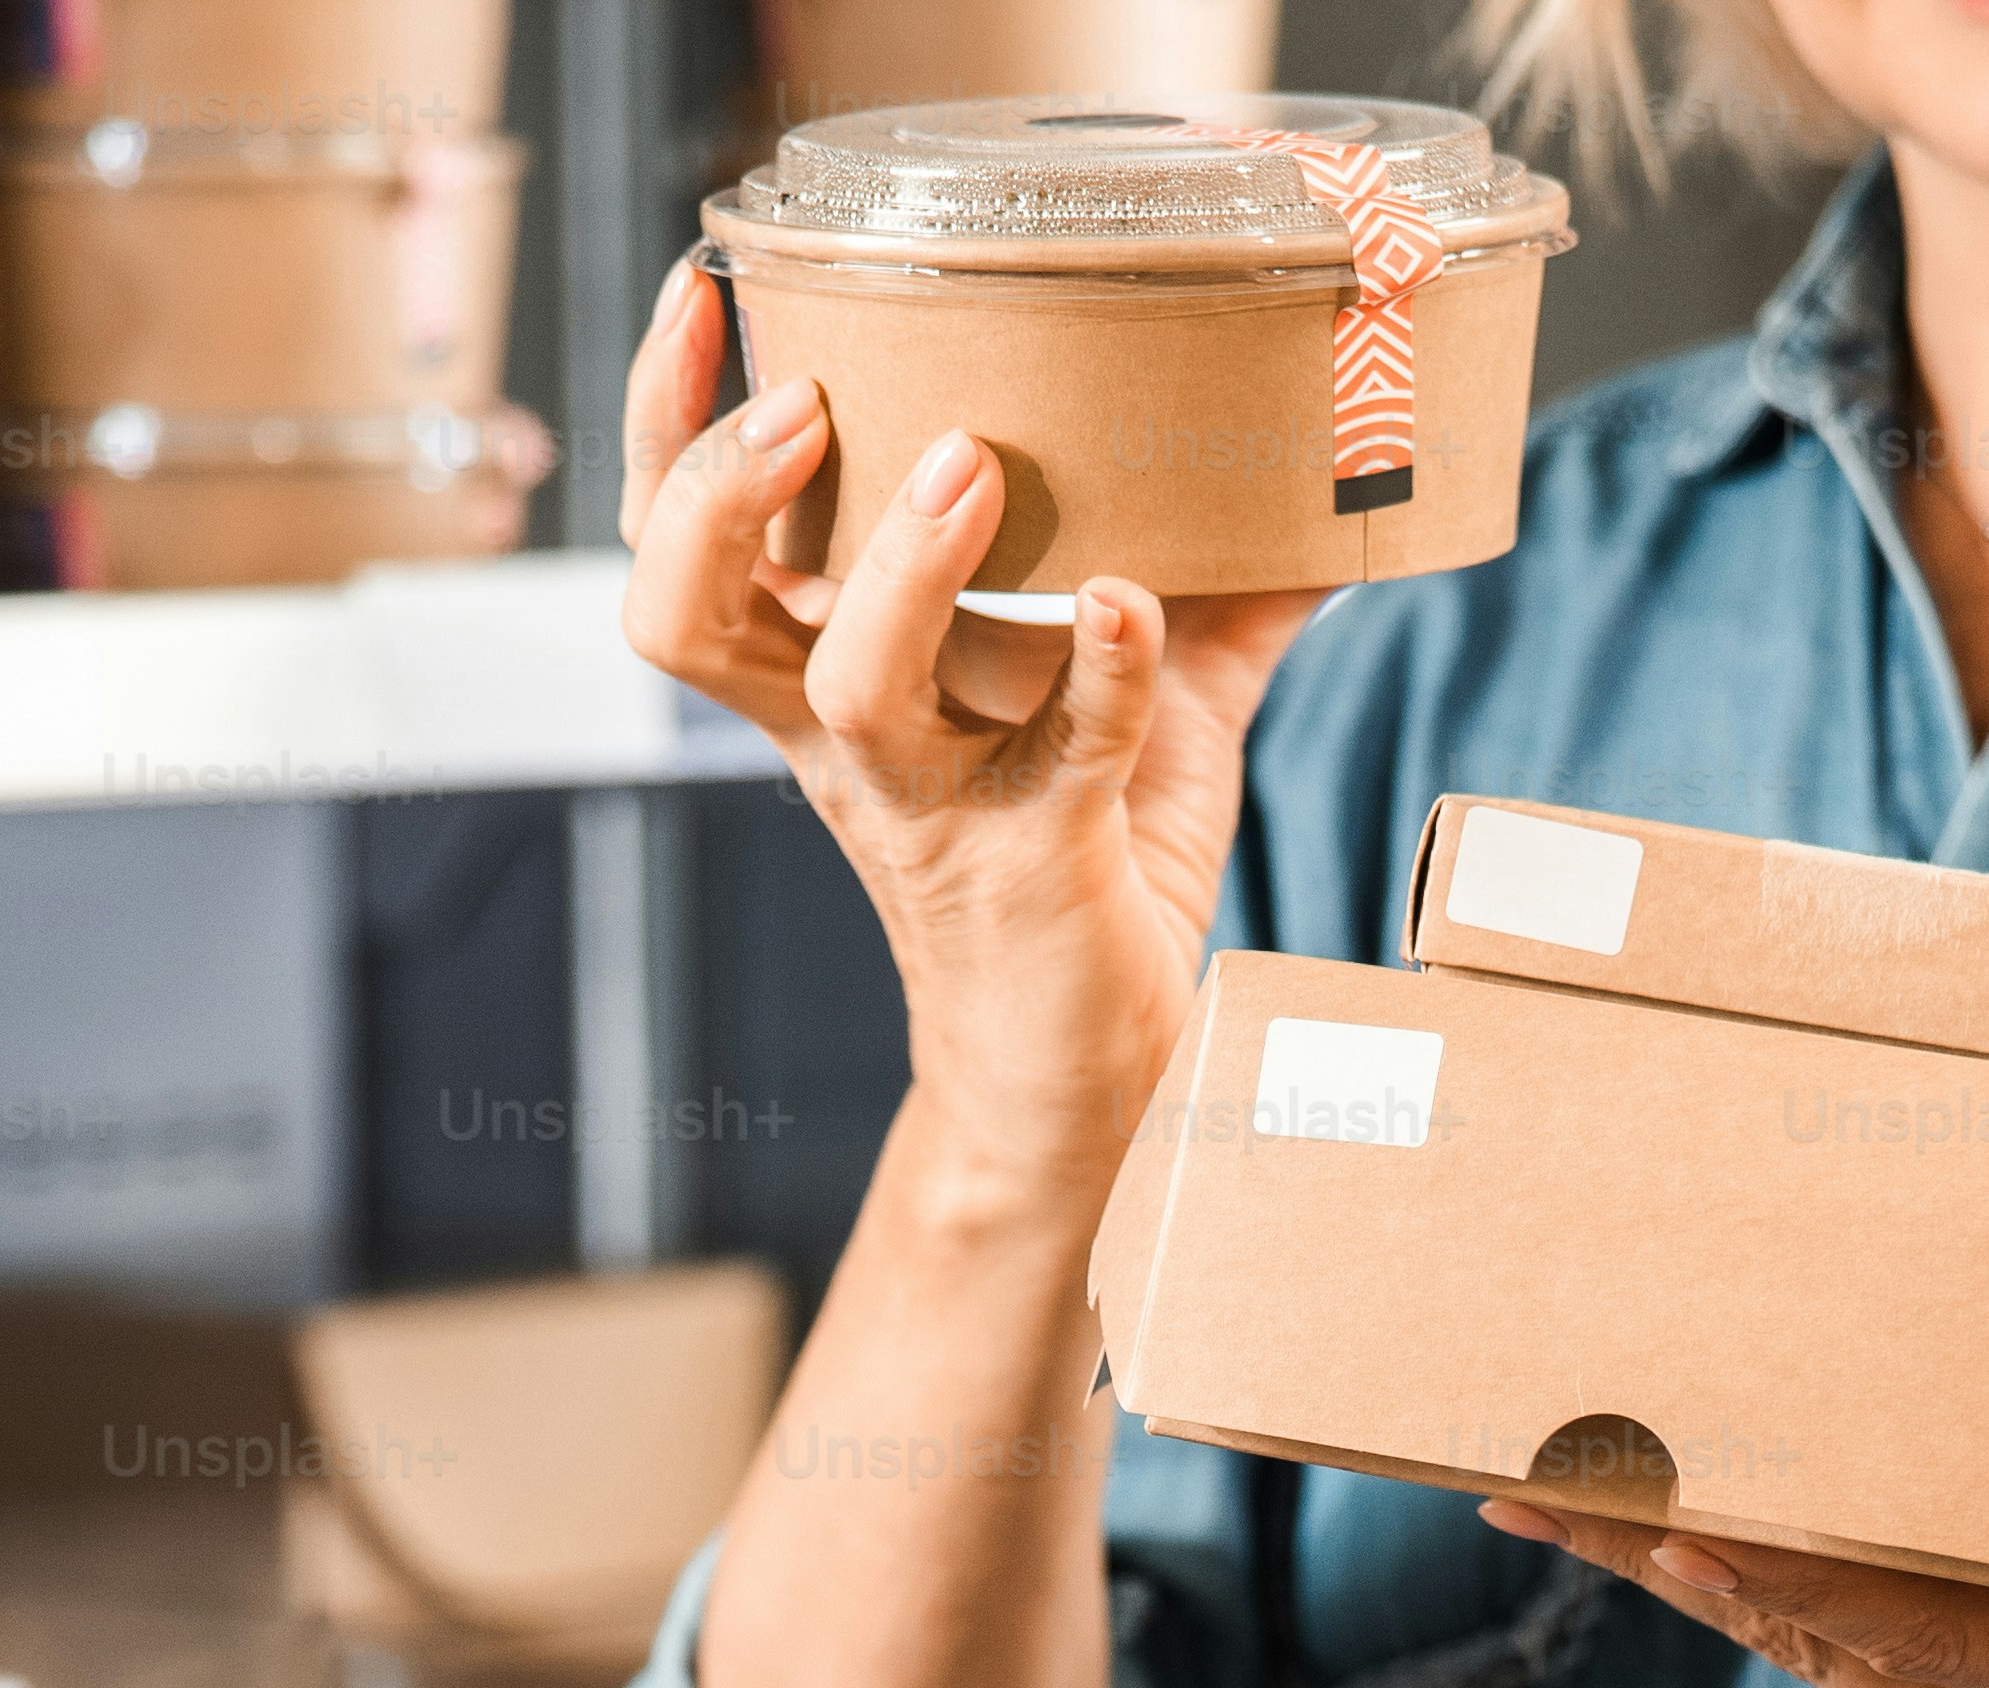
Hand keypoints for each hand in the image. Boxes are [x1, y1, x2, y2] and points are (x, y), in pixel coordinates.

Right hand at [616, 258, 1328, 1213]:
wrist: (1097, 1084)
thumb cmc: (1094, 877)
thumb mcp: (1140, 713)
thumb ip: (1216, 593)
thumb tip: (1324, 474)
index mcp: (830, 690)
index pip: (686, 549)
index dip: (664, 429)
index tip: (700, 301)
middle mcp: (854, 744)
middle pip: (688, 610)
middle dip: (718, 493)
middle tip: (801, 403)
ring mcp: (939, 807)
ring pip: (850, 680)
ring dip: (901, 564)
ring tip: (971, 465)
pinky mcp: (1043, 861)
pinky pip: (1061, 754)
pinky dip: (1100, 672)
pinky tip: (1131, 606)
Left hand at [1480, 1072, 1988, 1687]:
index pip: (1902, 1616)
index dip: (1757, 1556)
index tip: (1638, 1490)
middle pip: (1809, 1639)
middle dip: (1662, 1557)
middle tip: (1525, 1468)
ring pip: (1818, 1661)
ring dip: (1693, 1583)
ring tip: (1565, 1495)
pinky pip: (1863, 1670)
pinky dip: (1774, 1607)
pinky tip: (1692, 1542)